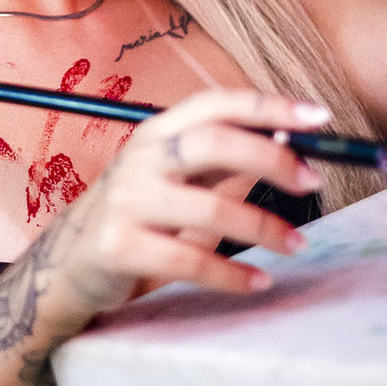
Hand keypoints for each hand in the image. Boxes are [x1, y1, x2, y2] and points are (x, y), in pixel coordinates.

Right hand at [42, 88, 329, 323]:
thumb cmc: (136, 215)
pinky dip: (233, 275)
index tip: (318, 116)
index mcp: (156, 133)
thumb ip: (225, 159)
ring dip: (263, 227)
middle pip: (213, 142)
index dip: (268, 105)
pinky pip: (190, 260)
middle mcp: (140, 159)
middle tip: (312, 182)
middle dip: (271, 158)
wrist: (67, 266)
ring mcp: (126, 202)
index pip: (216, 104)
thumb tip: (288, 134)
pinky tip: (258, 281)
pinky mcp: (119, 247)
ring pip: (209, 207)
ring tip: (296, 244)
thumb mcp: (175, 179)